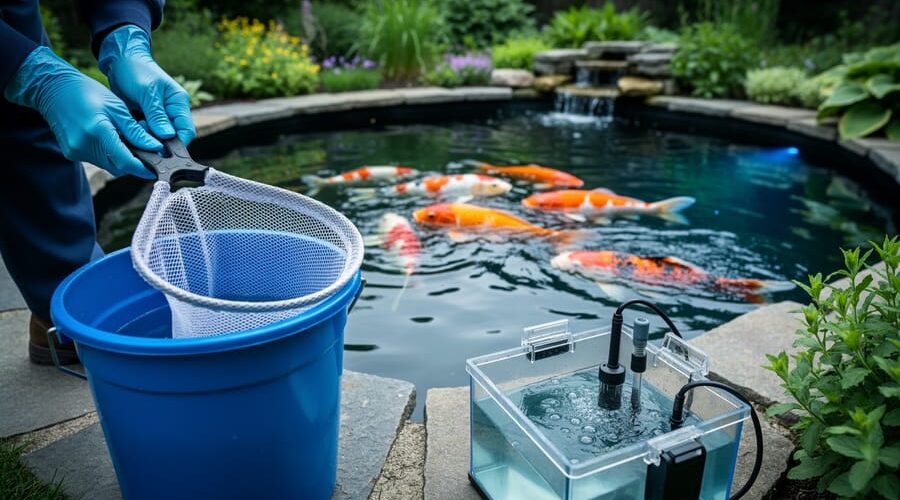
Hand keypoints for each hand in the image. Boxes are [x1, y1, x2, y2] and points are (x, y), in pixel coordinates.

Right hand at [4, 46, 161, 177]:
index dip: (143, 169)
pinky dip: (109, 154)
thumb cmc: (87, 92)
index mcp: (97, 132)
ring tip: (128, 141)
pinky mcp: (72, 153)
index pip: (125, 161)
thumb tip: (156, 148)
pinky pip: (97, 160)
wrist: (53, 89)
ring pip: (108, 165)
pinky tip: (112, 140)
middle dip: (134, 163)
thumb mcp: (117, 108)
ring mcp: (76, 151)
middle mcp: (84, 146)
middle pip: (118, 167)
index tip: (157, 170)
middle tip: (146, 152)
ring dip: (122, 158)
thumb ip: (135, 131)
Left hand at [99, 25, 194, 145]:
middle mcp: (172, 112)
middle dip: (159, 141)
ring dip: (147, 139)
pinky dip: (139, 136)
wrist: (119, 61)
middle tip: (142, 137)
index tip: (163, 150)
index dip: (178, 144)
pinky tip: (129, 134)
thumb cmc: (135, 70)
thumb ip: (157, 114)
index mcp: (179, 103)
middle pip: (173, 137)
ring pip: (158, 137)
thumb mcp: (147, 91)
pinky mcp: (146, 119)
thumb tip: (167, 136)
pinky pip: (146, 134)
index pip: (186, 130)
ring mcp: (159, 116)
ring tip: (133, 132)